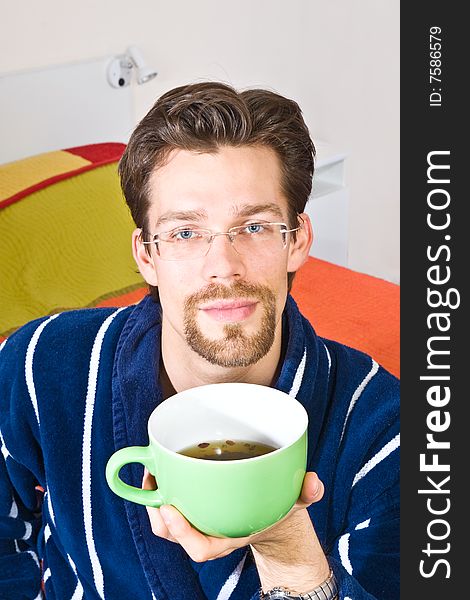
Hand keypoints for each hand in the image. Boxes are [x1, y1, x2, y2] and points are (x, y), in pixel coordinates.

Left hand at [142, 470, 329, 591]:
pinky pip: (168, 504)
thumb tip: (314, 482)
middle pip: (174, 534)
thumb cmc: (277, 508)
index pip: (202, 548)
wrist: (270, 515)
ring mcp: (199, 520)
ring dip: (152, 500)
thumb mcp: (295, 502)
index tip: (171, 510)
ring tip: (151, 472)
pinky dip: (159, 490)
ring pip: (164, 522)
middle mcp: (210, 531)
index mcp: (231, 535)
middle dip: (158, 515)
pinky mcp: (193, 506)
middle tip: (154, 483)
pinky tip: (159, 468)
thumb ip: (306, 493)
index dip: (183, 535)